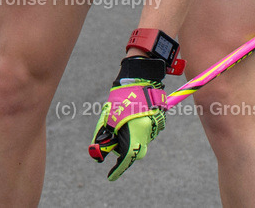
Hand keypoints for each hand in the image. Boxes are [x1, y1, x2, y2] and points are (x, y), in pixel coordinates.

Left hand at [89, 57, 167, 180]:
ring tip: (119, 120)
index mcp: (137, 133)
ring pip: (139, 140)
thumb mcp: (108, 117)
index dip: (118, 169)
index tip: (110, 176)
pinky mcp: (157, 121)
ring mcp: (155, 127)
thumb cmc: (122, 96)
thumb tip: (97, 153)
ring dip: (128, 137)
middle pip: (134, 151)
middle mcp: (148, 133)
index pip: (128, 158)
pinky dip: (134, 130)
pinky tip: (129, 116)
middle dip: (122, 150)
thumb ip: (103, 136)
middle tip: (111, 141)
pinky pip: (144, 132)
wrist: (141, 76)